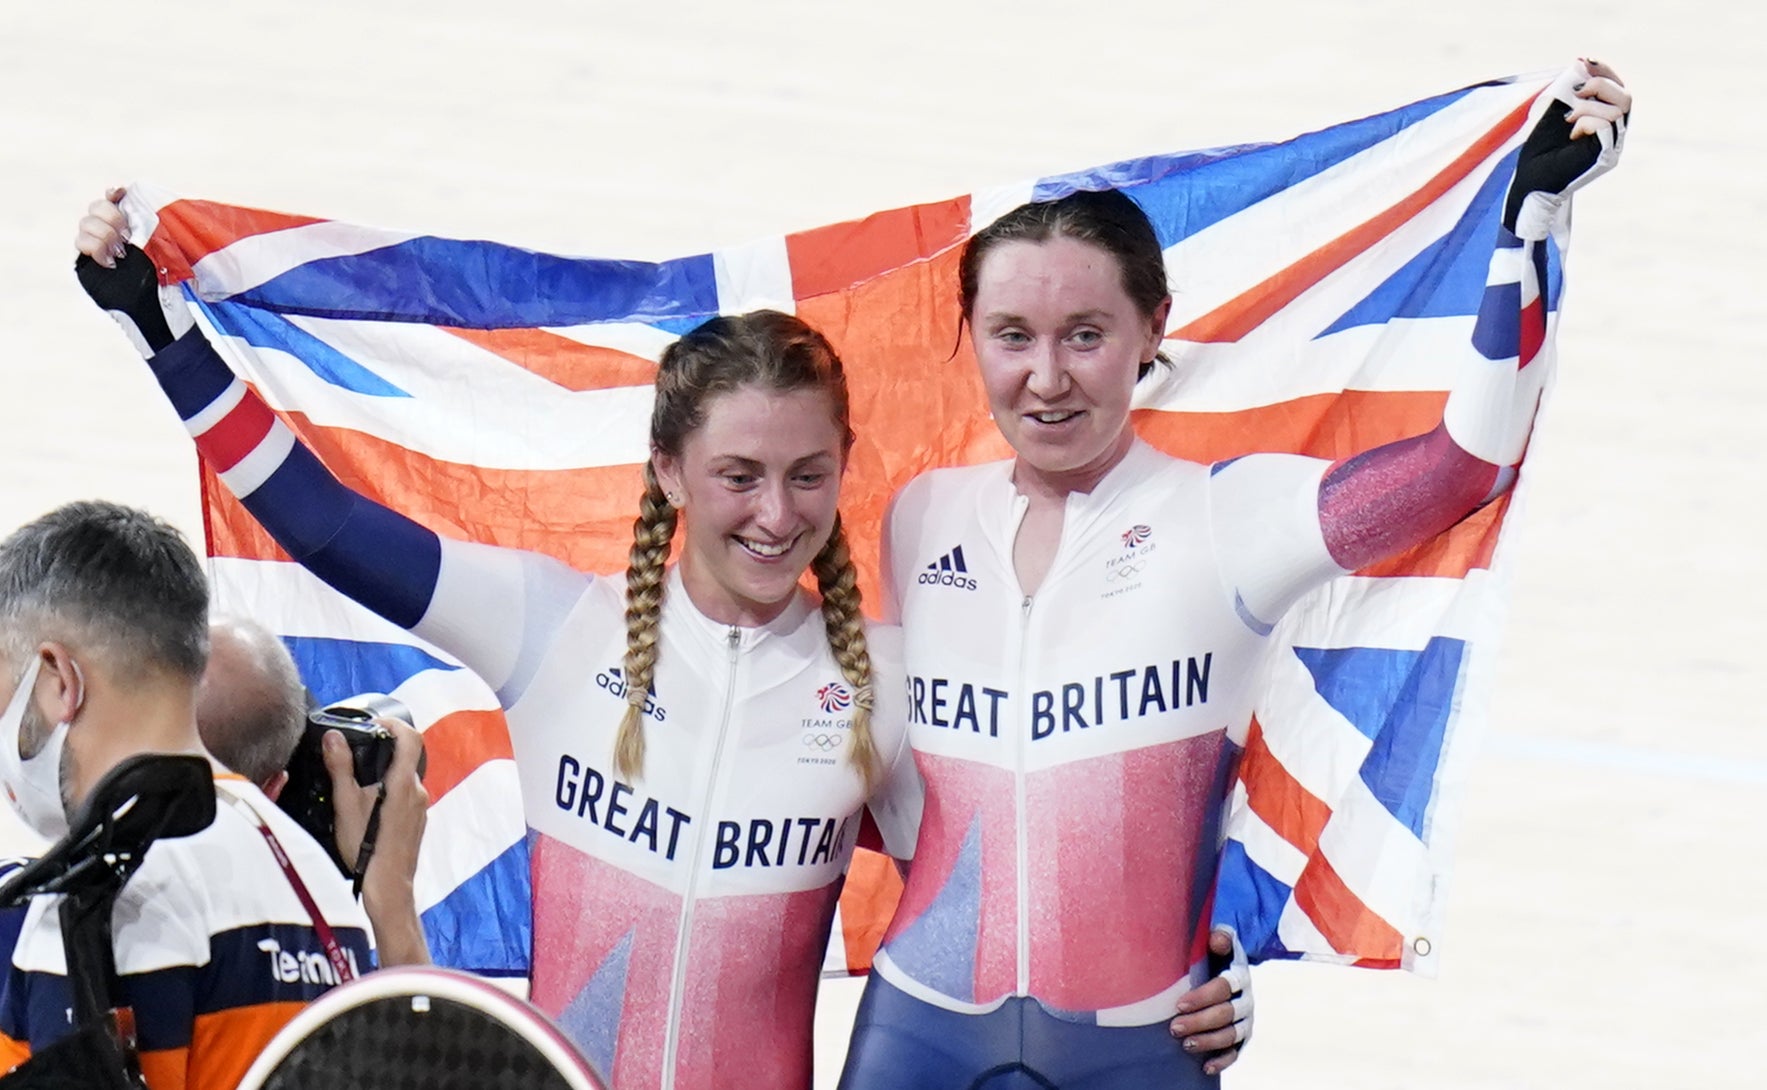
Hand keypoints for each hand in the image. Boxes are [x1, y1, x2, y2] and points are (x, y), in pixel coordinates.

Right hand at [73, 186, 192, 354]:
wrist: (155, 310)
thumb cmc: (164, 283)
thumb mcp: (163, 250)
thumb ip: (151, 227)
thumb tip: (142, 203)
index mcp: (128, 227)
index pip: (113, 201)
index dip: (114, 195)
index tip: (120, 194)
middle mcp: (109, 234)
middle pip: (95, 208)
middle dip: (111, 217)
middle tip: (127, 235)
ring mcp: (95, 248)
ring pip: (85, 224)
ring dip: (104, 234)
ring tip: (121, 254)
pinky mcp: (85, 263)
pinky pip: (80, 243)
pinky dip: (95, 247)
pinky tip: (111, 262)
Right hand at [324, 718, 430, 965]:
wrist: (388, 887)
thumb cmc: (366, 849)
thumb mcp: (345, 806)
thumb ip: (341, 768)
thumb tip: (334, 737)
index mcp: (403, 783)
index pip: (411, 738)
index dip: (395, 723)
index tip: (376, 722)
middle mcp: (418, 792)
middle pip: (406, 758)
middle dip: (384, 750)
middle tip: (358, 750)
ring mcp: (421, 808)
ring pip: (404, 778)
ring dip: (385, 773)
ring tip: (357, 781)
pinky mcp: (418, 821)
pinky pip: (406, 796)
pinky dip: (390, 791)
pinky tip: (368, 805)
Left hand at [1168, 928, 1251, 1075]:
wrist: (1227, 971)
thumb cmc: (1214, 957)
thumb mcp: (1216, 944)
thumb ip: (1219, 937)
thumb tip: (1218, 938)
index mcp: (1239, 976)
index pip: (1223, 988)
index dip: (1202, 997)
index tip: (1179, 1005)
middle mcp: (1246, 1000)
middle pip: (1226, 1014)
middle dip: (1200, 1022)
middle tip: (1175, 1028)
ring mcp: (1245, 1020)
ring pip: (1231, 1034)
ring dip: (1208, 1041)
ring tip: (1186, 1044)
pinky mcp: (1243, 1037)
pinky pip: (1236, 1052)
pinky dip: (1222, 1060)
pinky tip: (1206, 1067)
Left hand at [1504, 60, 1630, 239]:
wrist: (1528, 182)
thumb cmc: (1538, 152)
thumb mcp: (1554, 112)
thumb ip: (1568, 90)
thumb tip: (1582, 63)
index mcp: (1603, 122)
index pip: (1618, 90)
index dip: (1605, 73)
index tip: (1585, 62)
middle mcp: (1613, 135)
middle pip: (1626, 98)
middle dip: (1601, 86)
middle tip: (1576, 93)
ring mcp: (1612, 146)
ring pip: (1618, 109)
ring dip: (1588, 106)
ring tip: (1568, 119)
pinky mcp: (1605, 156)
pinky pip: (1607, 124)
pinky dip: (1587, 120)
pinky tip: (1572, 132)